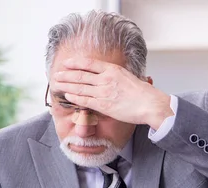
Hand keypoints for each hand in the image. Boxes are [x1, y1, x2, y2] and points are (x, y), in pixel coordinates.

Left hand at [53, 56, 173, 129]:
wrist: (150, 104)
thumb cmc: (144, 94)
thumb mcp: (129, 77)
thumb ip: (116, 76)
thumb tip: (108, 76)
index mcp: (113, 70)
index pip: (89, 63)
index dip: (75, 63)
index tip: (66, 63)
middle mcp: (106, 79)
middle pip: (80, 75)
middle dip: (66, 74)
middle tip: (56, 74)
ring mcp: (104, 92)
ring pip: (79, 87)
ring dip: (66, 85)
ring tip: (57, 84)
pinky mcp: (104, 105)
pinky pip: (85, 100)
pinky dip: (74, 97)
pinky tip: (67, 95)